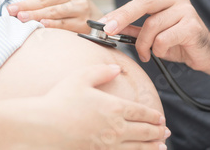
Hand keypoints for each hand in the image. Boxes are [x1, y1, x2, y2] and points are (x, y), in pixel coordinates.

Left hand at [7, 0, 102, 33]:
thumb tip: (18, 4)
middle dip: (27, 7)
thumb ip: (40, 0)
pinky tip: (42, 25)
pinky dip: (53, 24)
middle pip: (46, 1)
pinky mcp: (84, 22)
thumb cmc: (70, 9)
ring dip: (36, 15)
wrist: (96, 20)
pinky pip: (65, 23)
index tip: (10, 7)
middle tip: (12, 12)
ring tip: (23, 18)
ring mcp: (80, 7)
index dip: (24, 1)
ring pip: (54, 11)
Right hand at [43, 64, 168, 148]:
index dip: (153, 116)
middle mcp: (116, 128)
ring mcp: (109, 145)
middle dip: (158, 132)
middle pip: (144, 132)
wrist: (43, 126)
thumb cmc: (60, 100)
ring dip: (152, 147)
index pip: (141, 113)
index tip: (160, 118)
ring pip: (138, 147)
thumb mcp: (81, 77)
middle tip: (165, 132)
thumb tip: (117, 69)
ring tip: (161, 147)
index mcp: (114, 108)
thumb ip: (102, 71)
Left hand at [99, 0, 209, 70]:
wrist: (207, 55)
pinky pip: (164, 39)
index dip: (119, 12)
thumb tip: (109, 29)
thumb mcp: (151, 36)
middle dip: (123, 17)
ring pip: (152, 26)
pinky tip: (164, 53)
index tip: (102, 24)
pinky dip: (159, 50)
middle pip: (144, 3)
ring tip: (147, 54)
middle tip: (108, 31)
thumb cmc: (178, 43)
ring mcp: (186, 10)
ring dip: (144, 44)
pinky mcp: (193, 26)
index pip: (138, 1)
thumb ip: (133, 30)